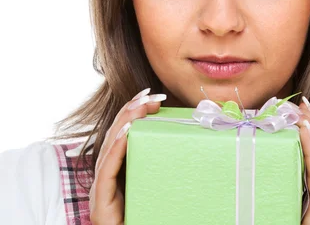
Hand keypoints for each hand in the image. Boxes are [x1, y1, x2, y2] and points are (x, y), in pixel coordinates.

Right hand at [89, 88, 165, 224]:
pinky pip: (107, 170)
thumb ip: (177, 164)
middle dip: (131, 112)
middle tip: (151, 96)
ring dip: (125, 122)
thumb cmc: (161, 218)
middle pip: (117, 137)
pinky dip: (115, 148)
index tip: (153, 97)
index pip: (127, 137)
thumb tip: (208, 137)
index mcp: (124, 173)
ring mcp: (103, 191)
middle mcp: (111, 179)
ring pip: (110, 148)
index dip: (136, 114)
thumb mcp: (170, 186)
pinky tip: (127, 130)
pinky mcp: (101, 204)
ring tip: (140, 105)